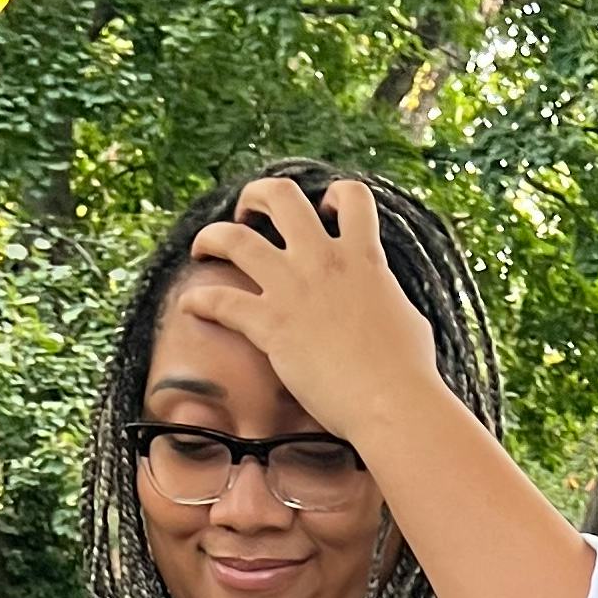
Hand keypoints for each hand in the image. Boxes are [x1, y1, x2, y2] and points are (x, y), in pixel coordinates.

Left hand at [168, 177, 438, 453]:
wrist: (391, 402)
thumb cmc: (409, 372)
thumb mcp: (407, 318)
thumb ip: (384, 298)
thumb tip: (381, 302)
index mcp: (363, 257)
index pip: (352, 196)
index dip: (334, 195)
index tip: (324, 212)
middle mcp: (324, 261)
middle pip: (281, 197)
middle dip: (257, 196)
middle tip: (249, 213)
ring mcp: (294, 289)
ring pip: (236, 238)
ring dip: (213, 236)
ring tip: (204, 247)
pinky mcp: (270, 324)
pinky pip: (220, 301)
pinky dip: (198, 300)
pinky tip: (189, 305)